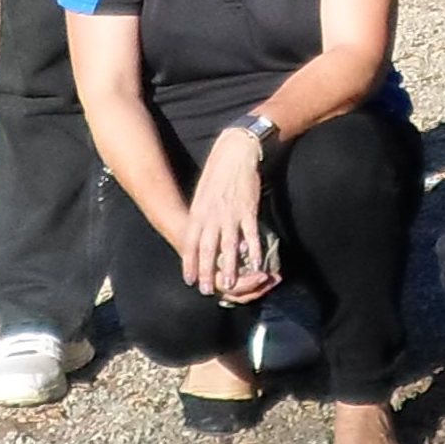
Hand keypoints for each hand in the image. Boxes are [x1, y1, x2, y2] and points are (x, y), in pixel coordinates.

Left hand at [181, 130, 276, 300]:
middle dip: (206, 271)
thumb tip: (196, 232)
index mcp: (198, 212)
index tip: (189, 279)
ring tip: (228, 284)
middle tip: (206, 290)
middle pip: (207, 249)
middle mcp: (212, 216)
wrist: (234, 153)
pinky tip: (255, 263)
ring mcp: (231, 214)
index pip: (190, 243)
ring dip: (228, 267)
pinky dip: (253, 250)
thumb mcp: (201, 194)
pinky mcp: (248, 210)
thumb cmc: (217, 172)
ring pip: (228, 246)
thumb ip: (200, 215)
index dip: (189, 262)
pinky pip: (250, 234)